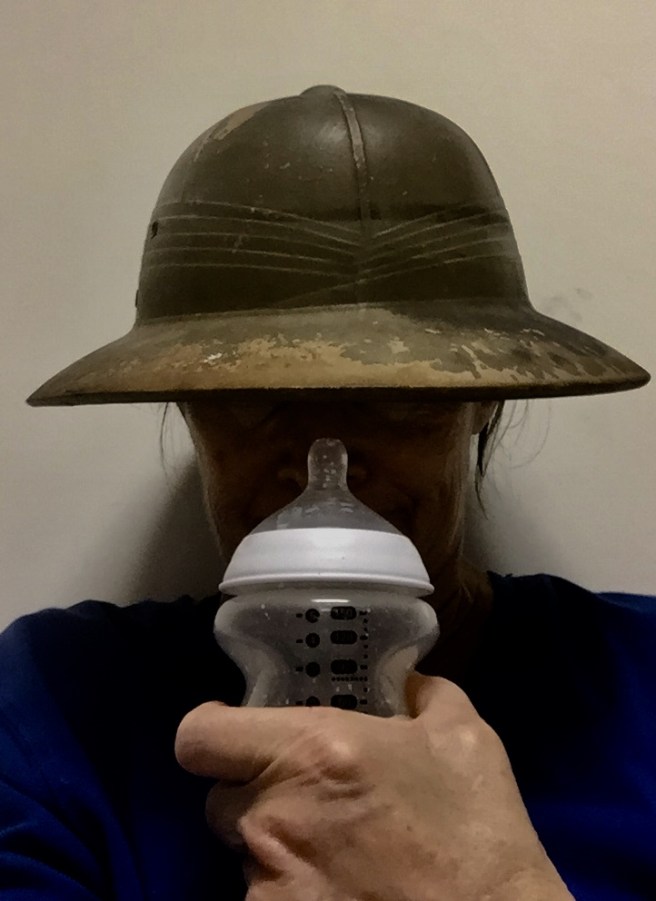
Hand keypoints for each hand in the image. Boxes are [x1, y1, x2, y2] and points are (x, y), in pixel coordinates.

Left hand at [175, 674, 572, 900]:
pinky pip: (265, 898)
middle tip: (307, 800)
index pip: (199, 736)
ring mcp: (271, 883)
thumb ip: (421, 693)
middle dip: (256, 796)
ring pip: (245, 855)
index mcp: (310, 751)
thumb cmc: (477, 828)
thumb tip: (406, 681)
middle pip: (223, 799)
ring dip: (277, 849)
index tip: (233, 734)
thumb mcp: (463, 737)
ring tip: (338, 854)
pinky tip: (341, 890)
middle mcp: (274, 816)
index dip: (210, 731)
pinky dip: (292, 892)